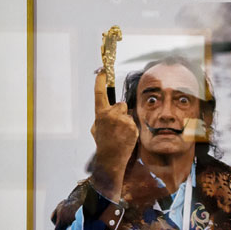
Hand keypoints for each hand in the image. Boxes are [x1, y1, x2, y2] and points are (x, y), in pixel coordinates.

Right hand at [91, 71, 138, 200]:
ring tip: (121, 134)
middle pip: (120, 105)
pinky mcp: (131, 126)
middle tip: (117, 127)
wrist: (111, 158)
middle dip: (120, 112)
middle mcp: (110, 115)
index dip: (100, 81)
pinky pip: (133, 122)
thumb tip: (107, 111)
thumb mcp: (96, 129)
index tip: (102, 71)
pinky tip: (126, 137)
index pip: (100, 94)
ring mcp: (121, 120)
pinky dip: (131, 129)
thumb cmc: (104, 144)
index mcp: (100, 114)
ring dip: (126, 121)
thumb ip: (102, 117)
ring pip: (128, 113)